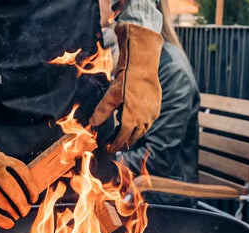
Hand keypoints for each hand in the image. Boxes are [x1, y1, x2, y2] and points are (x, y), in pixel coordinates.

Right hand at [0, 95, 37, 228]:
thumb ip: (7, 164)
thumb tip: (26, 183)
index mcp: (0, 159)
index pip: (23, 175)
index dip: (31, 188)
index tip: (34, 198)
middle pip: (16, 193)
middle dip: (23, 206)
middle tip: (24, 211)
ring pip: (5, 205)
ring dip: (14, 213)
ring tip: (16, 216)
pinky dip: (2, 221)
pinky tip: (8, 223)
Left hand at [90, 23, 162, 152]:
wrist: (144, 67)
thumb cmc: (126, 81)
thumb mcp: (111, 96)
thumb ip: (102, 112)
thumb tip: (91, 124)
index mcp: (131, 120)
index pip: (122, 139)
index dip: (114, 146)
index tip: (108, 149)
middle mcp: (143, 121)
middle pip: (133, 139)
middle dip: (123, 143)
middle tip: (114, 144)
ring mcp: (152, 116)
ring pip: (141, 132)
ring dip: (132, 135)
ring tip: (123, 135)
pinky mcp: (156, 110)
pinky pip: (148, 123)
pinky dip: (140, 127)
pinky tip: (133, 122)